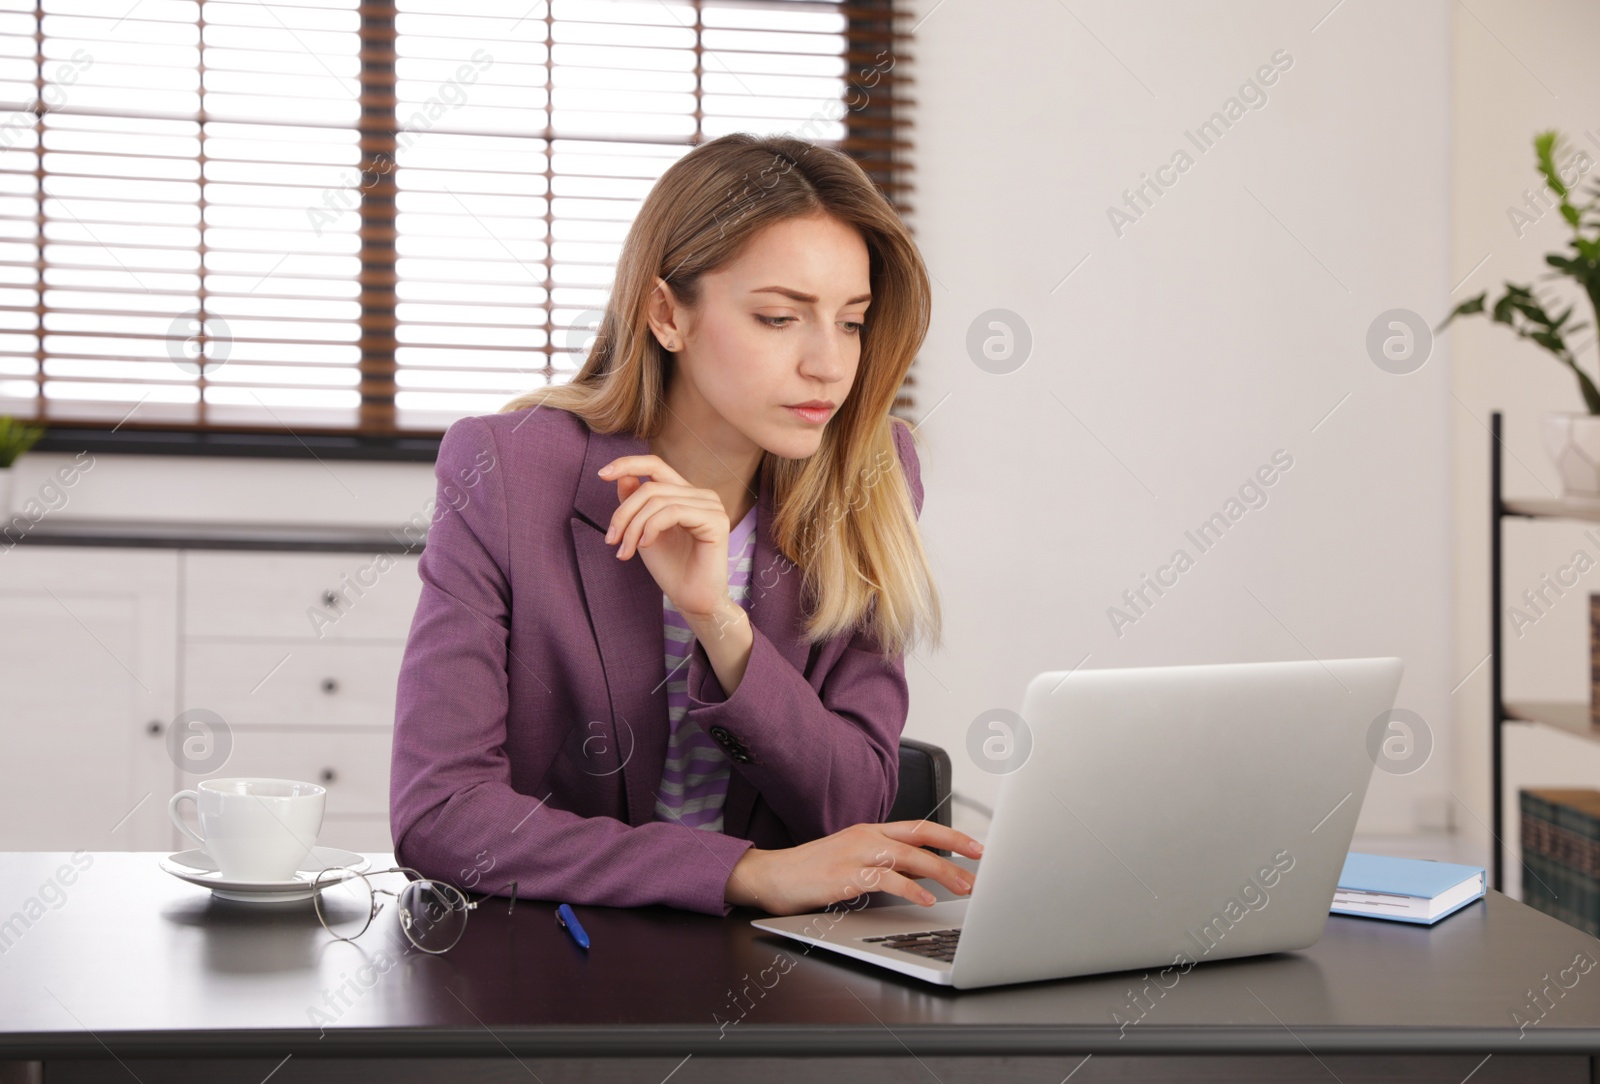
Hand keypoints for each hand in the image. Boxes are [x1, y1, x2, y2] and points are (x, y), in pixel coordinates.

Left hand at [598, 455, 731, 618]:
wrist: (692, 600)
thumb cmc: (671, 568)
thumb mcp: (642, 531)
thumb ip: (635, 503)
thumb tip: (623, 476)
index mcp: (686, 494)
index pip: (656, 465)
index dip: (628, 463)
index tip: (601, 473)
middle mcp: (702, 495)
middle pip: (650, 487)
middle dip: (624, 514)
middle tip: (611, 539)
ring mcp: (712, 506)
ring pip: (658, 500)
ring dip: (633, 527)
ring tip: (625, 551)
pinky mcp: (716, 521)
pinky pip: (673, 512)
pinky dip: (652, 528)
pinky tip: (646, 546)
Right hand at [723, 821, 984, 914]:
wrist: (771, 876)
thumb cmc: (812, 871)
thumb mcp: (855, 861)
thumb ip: (888, 865)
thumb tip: (924, 874)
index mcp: (871, 831)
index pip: (919, 827)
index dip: (951, 835)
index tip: (976, 846)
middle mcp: (867, 837)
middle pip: (921, 837)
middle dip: (956, 849)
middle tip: (981, 862)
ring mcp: (855, 854)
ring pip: (909, 856)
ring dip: (941, 872)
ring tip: (963, 886)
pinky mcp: (845, 875)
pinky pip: (885, 880)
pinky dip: (909, 889)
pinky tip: (925, 900)